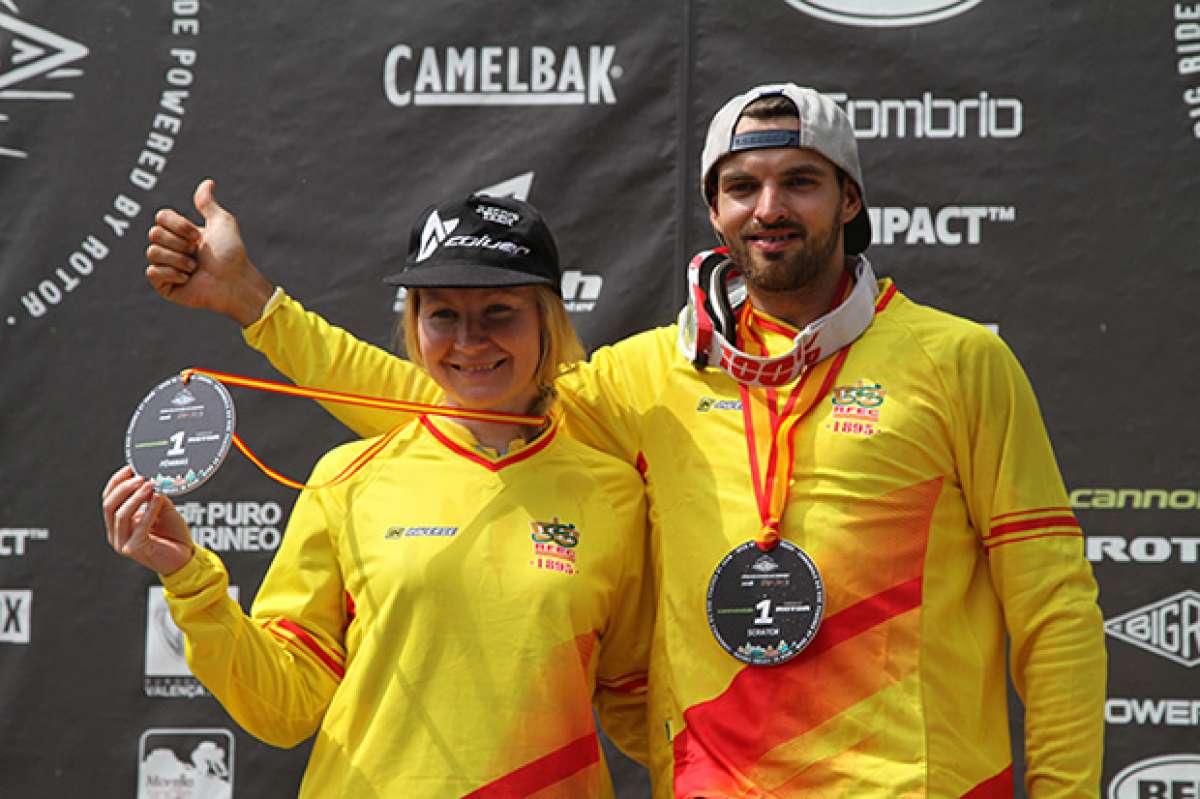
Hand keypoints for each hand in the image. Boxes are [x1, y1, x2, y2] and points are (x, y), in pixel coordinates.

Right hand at [102, 465, 194, 575]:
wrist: (185, 558)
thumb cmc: (173, 535)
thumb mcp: (163, 509)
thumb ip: (154, 496)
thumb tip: (150, 481)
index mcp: (119, 523)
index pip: (109, 499)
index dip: (116, 482)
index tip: (129, 468)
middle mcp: (117, 533)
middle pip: (109, 506)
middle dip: (123, 488)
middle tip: (140, 477)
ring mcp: (123, 543)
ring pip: (121, 515)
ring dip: (135, 497)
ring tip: (150, 485)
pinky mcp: (135, 549)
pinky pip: (139, 526)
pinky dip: (148, 509)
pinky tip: (158, 498)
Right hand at [145, 178, 274, 325]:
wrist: (235, 281)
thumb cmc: (232, 254)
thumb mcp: (221, 223)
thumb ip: (208, 204)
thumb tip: (208, 182)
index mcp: (180, 233)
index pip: (160, 217)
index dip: (178, 225)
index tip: (198, 236)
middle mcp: (171, 248)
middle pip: (154, 233)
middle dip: (180, 243)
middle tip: (197, 253)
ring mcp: (166, 267)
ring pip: (152, 252)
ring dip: (179, 259)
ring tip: (195, 268)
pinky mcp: (164, 286)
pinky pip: (152, 272)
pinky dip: (172, 274)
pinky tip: (188, 279)